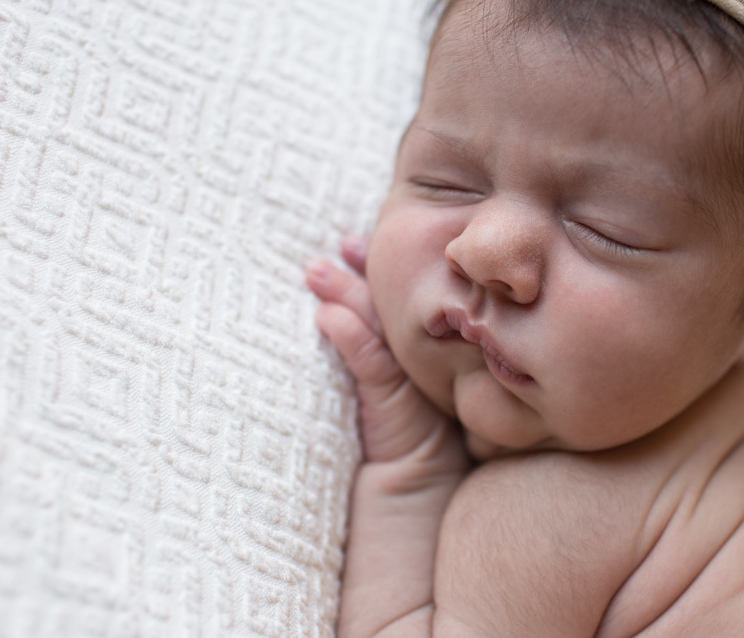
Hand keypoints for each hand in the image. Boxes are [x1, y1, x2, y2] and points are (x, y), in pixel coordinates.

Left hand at [306, 236, 467, 476]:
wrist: (417, 500)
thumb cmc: (400, 449)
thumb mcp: (391, 393)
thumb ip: (375, 352)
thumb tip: (336, 311)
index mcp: (428, 356)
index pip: (404, 303)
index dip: (380, 271)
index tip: (354, 245)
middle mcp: (428, 362)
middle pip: (394, 305)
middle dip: (366, 271)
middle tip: (343, 245)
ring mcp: (416, 380)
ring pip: (380, 326)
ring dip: (346, 294)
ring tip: (315, 271)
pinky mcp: (398, 403)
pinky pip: (371, 362)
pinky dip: (347, 337)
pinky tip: (325, 317)